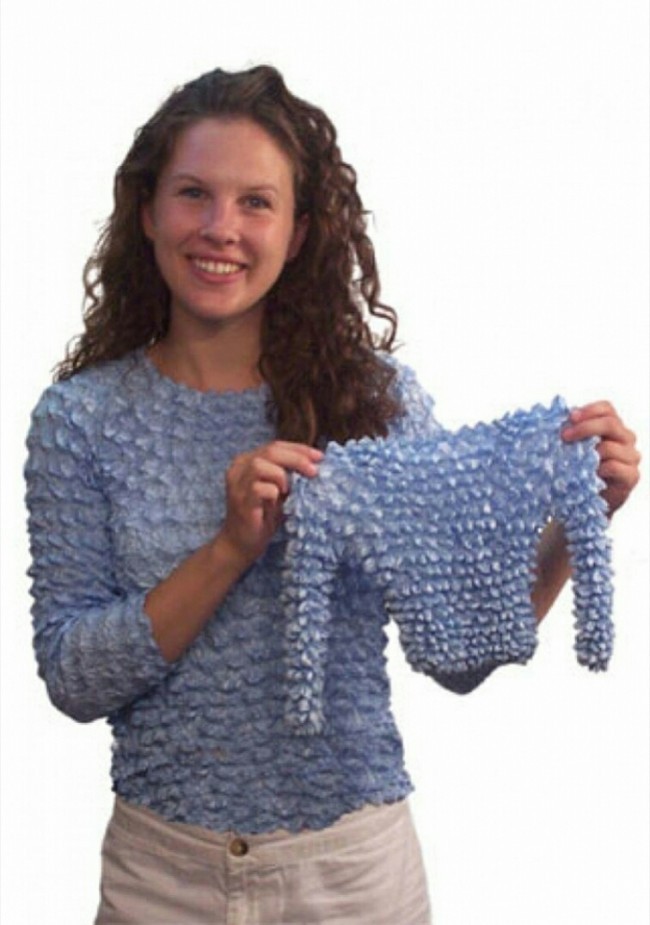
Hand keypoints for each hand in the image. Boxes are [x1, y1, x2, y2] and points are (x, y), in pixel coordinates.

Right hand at [221, 441, 322, 563]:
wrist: (242, 544)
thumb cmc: (264, 516)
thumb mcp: (280, 490)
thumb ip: (290, 474)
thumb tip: (317, 463)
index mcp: (248, 461)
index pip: (275, 446)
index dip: (299, 449)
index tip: (320, 457)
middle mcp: (239, 468)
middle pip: (270, 451)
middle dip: (296, 458)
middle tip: (314, 471)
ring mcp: (237, 484)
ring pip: (260, 465)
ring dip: (281, 475)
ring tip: (289, 490)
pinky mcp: (240, 500)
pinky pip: (258, 488)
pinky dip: (273, 492)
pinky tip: (277, 503)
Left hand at [562, 401, 640, 515]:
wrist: (592, 500)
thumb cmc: (583, 471)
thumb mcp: (578, 449)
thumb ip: (573, 434)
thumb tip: (556, 422)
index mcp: (613, 427)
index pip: (607, 409)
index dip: (589, 410)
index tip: (570, 417)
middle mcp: (626, 438)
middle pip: (610, 423)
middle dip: (585, 428)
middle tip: (564, 436)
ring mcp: (631, 457)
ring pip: (610, 447)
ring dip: (588, 453)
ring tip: (574, 462)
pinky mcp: (631, 475)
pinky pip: (613, 466)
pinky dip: (598, 470)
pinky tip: (589, 474)